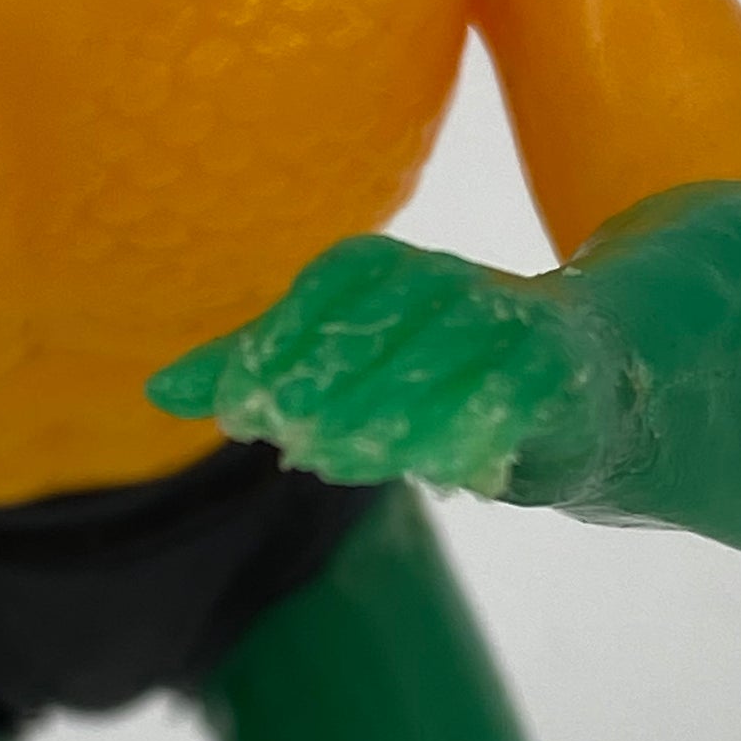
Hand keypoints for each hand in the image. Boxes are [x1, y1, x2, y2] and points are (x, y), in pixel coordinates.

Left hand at [147, 236, 613, 497]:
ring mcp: (510, 319)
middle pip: (383, 320)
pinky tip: (431, 470)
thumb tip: (157, 392)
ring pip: (446, 355)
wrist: (583, 378)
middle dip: (327, 381)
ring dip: (388, 408)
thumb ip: (257, 371)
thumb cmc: (436, 371)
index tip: (239, 408)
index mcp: (389, 269)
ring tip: (333, 458)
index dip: (282, 341)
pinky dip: (474, 424)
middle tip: (284, 437)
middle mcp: (448, 281)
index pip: (331, 288)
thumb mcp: (340, 366)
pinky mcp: (561, 367)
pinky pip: (518, 389)